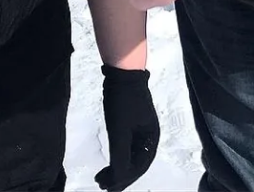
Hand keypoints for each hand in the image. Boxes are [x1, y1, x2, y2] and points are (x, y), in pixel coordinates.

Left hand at [94, 66, 159, 191]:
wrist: (122, 74)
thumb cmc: (123, 102)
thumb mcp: (120, 131)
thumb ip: (120, 156)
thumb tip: (118, 179)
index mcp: (152, 139)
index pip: (140, 167)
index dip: (124, 180)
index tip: (108, 187)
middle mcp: (149, 137)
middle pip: (136, 163)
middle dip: (120, 176)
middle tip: (102, 185)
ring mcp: (140, 130)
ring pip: (130, 155)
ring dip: (117, 167)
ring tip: (102, 176)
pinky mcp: (131, 123)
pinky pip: (126, 146)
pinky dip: (117, 155)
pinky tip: (109, 160)